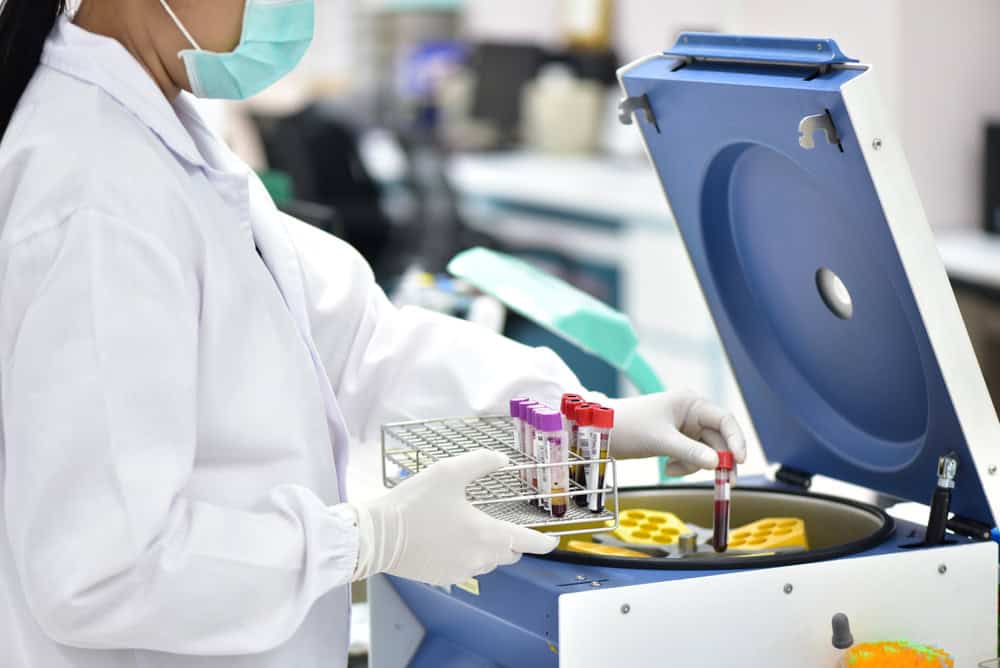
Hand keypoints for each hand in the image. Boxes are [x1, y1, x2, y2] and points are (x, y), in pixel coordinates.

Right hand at [351, 450, 557, 585]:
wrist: (378, 536)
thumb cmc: (413, 504)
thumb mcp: (448, 472)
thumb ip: (480, 462)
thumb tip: (502, 459)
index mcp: (487, 535)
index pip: (527, 542)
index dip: (544, 542)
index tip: (553, 541)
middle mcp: (479, 558)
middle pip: (509, 554)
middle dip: (513, 542)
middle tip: (504, 525)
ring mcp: (460, 572)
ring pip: (488, 563)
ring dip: (490, 549)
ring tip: (473, 529)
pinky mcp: (442, 578)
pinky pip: (466, 569)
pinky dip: (467, 556)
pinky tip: (451, 541)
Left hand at [606, 389, 746, 475]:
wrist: (601, 432)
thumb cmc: (628, 427)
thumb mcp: (661, 441)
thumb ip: (690, 452)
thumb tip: (717, 464)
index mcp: (690, 402)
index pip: (724, 420)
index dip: (736, 440)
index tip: (740, 461)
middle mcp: (691, 411)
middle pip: (718, 438)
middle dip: (719, 461)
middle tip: (727, 483)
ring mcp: (684, 425)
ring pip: (706, 450)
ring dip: (695, 465)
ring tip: (672, 469)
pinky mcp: (677, 438)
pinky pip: (692, 455)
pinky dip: (684, 465)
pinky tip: (668, 467)